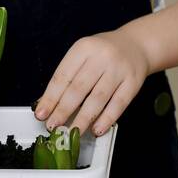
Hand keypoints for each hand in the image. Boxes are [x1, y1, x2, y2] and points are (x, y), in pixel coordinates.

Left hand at [34, 27, 151, 135]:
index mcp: (83, 48)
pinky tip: (96, 130)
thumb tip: (48, 104)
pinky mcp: (133, 82)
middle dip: (63, 110)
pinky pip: (118, 104)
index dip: (50, 98)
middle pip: (78, 88)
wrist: (137, 45)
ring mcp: (118, 70)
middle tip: (53, 126)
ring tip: (72, 133)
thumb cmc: (103, 54)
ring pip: (97, 99)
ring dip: (83, 119)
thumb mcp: (83, 55)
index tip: (41, 114)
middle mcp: (101, 57)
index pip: (63, 76)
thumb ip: (68, 76)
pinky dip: (106, 119)